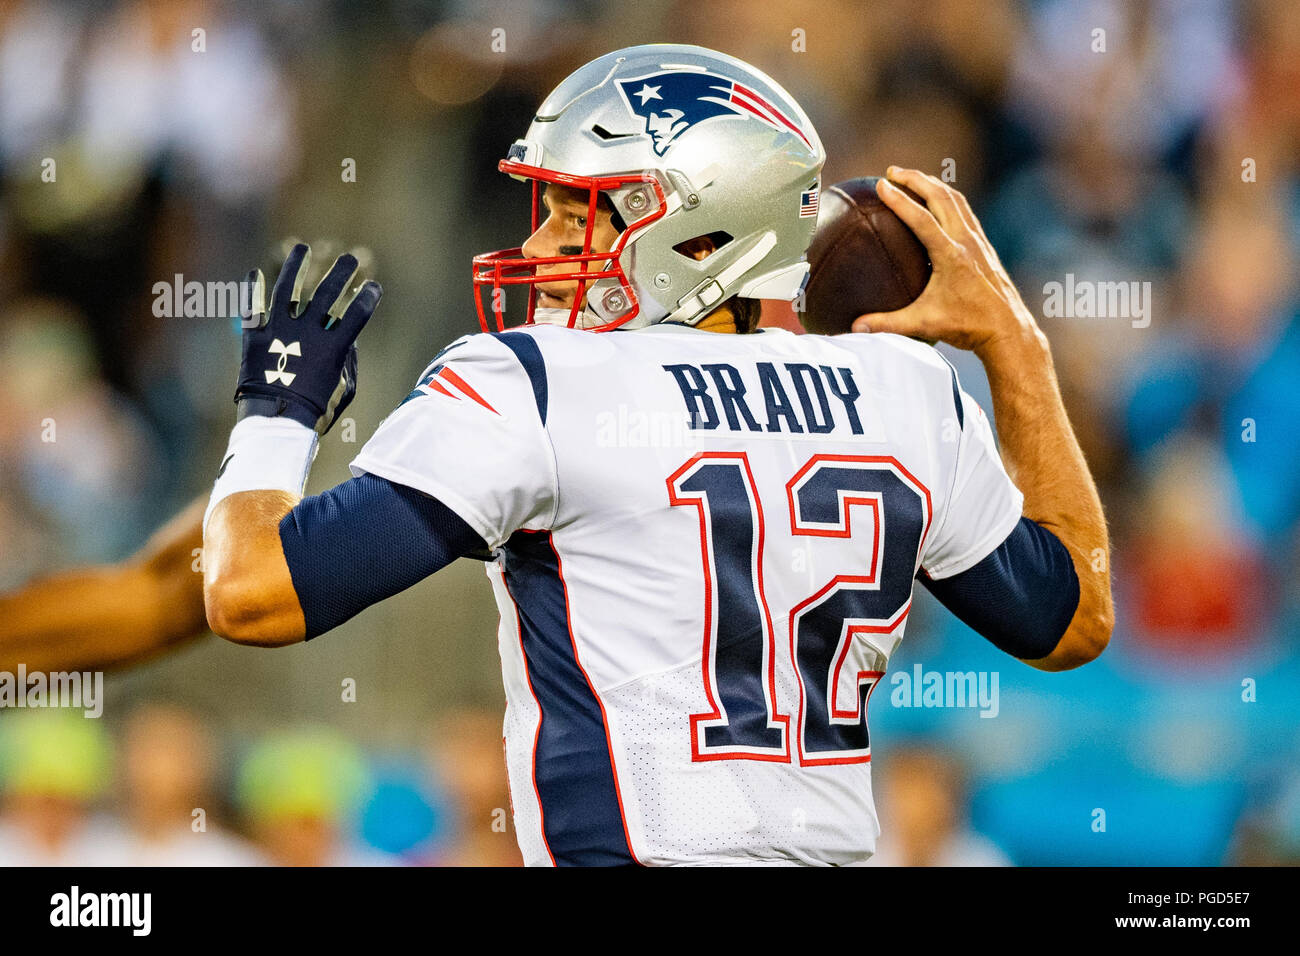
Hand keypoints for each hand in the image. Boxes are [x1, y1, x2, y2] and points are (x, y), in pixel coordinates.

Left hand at [235, 242, 382, 434]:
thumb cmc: (315, 411)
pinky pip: (253, 307)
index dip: (368, 298)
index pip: (357, 314)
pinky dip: (253, 289)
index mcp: (333, 347)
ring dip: (296, 266)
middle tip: (351, 260)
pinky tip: (255, 272)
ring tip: (302, 248)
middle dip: (342, 274)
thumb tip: (347, 342)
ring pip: (288, 288)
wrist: (276, 422)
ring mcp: (279, 331)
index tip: (374, 287)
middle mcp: (307, 332)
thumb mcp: (344, 390)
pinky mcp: (255, 336)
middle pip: (327, 294)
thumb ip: (348, 362)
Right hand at [851, 167, 1044, 358]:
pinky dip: (948, 198)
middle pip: (941, 197)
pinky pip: (965, 211)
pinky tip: (939, 200)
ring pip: (956, 199)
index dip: (899, 200)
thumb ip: (887, 323)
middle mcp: (966, 241)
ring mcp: (978, 241)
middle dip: (915, 179)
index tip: (881, 185)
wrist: (1008, 329)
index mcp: (951, 255)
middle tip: (892, 171)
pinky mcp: (984, 246)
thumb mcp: (924, 324)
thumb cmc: (968, 326)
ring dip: (933, 184)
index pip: (922, 219)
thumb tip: (856, 327)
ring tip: (913, 177)